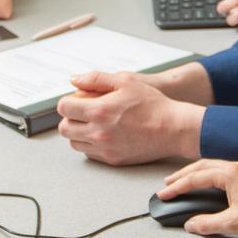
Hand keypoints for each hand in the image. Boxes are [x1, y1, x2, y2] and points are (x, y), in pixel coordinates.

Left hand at [56, 71, 202, 164]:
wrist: (173, 129)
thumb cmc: (154, 104)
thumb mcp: (126, 81)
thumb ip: (96, 79)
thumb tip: (75, 80)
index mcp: (99, 111)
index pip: (64, 108)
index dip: (68, 101)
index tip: (76, 100)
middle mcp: (98, 133)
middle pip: (65, 129)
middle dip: (70, 118)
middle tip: (81, 112)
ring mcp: (105, 148)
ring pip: (75, 143)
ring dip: (78, 132)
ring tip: (92, 123)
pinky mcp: (113, 159)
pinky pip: (90, 154)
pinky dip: (90, 144)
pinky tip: (102, 134)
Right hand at [158, 159, 237, 237]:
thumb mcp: (233, 223)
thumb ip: (207, 224)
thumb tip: (191, 224)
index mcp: (230, 175)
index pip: (196, 178)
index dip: (177, 187)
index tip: (164, 193)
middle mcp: (237, 168)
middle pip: (202, 166)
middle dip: (183, 175)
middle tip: (168, 183)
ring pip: (213, 166)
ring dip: (196, 173)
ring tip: (184, 181)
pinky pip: (223, 170)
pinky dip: (209, 174)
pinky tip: (207, 182)